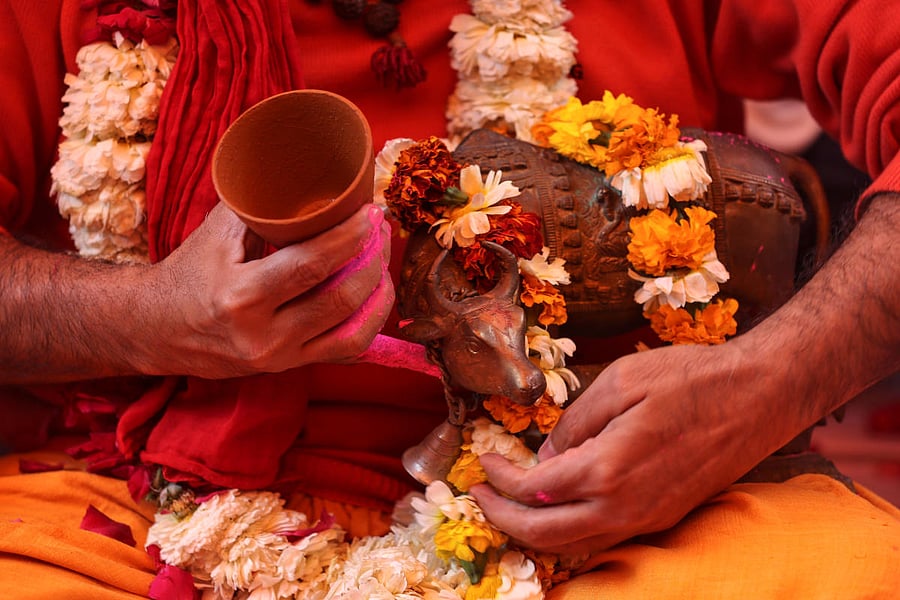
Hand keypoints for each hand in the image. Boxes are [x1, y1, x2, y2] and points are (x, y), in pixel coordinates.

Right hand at [147, 202, 393, 377]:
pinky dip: (370, 323)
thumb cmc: (188, 273)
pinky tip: (376, 297)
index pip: (311, 266)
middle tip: (379, 230)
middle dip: (371, 260)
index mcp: (241, 296)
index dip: (349, 237)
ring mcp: (279, 357)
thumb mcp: (216, 233)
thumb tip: (307, 172)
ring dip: (378, 292)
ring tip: (381, 260)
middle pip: (340, 298)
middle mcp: (262, 334)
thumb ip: (261, 206)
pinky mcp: (289, 369)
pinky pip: (346, 351)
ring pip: (353, 330)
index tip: (370, 212)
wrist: (155, 329)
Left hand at [470, 341, 796, 555]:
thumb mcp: (621, 381)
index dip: (501, 479)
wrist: (760, 397)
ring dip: (535, 532)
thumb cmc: (692, 379)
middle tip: (481, 495)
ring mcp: (646, 517)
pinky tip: (559, 506)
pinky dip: (569, 530)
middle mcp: (624, 506)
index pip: (534, 490)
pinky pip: (604, 537)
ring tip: (510, 506)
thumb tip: (548, 454)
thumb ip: (576, 422)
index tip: (487, 461)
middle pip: (545, 535)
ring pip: (575, 545)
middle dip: (503, 519)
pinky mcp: (664, 516)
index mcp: (607, 469)